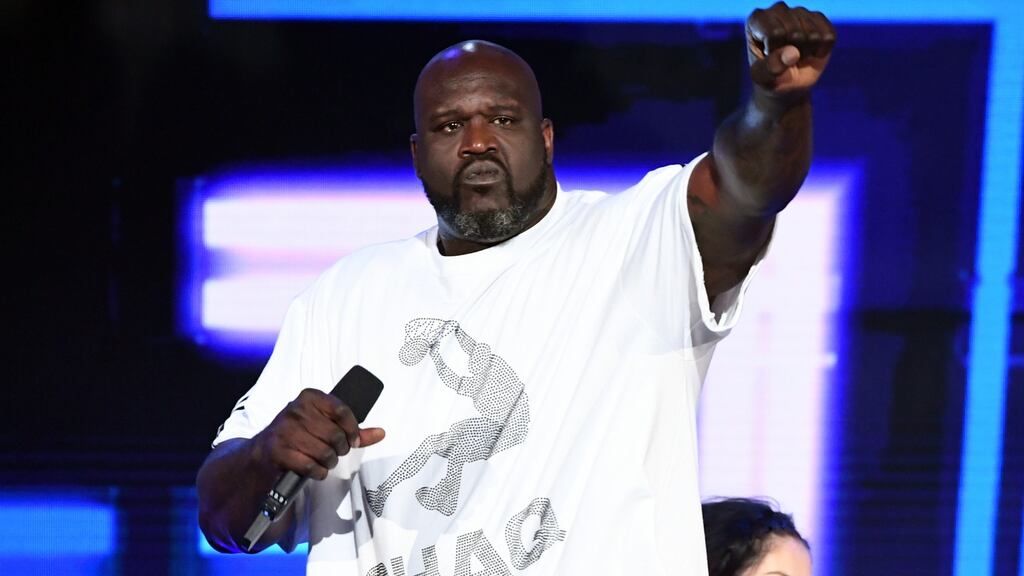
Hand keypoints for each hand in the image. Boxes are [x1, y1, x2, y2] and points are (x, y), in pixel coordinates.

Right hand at [253, 388, 385, 479]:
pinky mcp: (278, 451)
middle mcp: (295, 410)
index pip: (342, 410)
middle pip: (335, 434)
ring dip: (329, 462)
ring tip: (324, 461)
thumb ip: (353, 429)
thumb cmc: (300, 436)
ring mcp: (285, 430)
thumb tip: (381, 433)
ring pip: (324, 452)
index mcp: (310, 398)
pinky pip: (310, 466)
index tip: (354, 441)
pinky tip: (315, 470)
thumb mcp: (324, 425)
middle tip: (335, 453)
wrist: (263, 452)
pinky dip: (318, 472)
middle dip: (340, 450)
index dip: (353, 430)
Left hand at [746, 2, 835, 95]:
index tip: (768, 56)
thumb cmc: (769, 77)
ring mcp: (800, 12)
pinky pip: (829, 37)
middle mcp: (778, 9)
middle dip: (793, 54)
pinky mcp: (819, 18)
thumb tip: (792, 53)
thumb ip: (771, 67)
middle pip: (796, 34)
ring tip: (796, 55)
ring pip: (814, 35)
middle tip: (785, 58)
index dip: (775, 52)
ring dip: (807, 53)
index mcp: (757, 19)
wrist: (785, 82)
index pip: (774, 33)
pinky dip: (822, 51)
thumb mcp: (763, 78)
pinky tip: (810, 51)